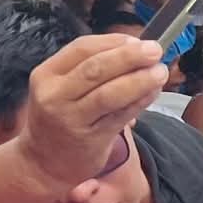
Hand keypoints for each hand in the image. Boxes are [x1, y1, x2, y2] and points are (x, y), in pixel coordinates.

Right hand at [17, 34, 166, 192]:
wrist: (43, 162)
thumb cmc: (59, 117)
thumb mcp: (60, 87)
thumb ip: (90, 67)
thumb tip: (135, 47)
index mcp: (46, 74)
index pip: (82, 48)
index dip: (113, 42)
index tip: (137, 40)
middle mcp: (55, 96)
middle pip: (96, 69)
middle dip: (129, 57)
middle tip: (155, 51)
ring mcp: (71, 119)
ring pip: (110, 94)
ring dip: (139, 81)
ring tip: (159, 73)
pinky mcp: (90, 140)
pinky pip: (120, 116)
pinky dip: (140, 102)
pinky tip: (152, 93)